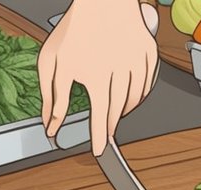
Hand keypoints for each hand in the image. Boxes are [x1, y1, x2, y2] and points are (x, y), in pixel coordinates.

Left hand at [39, 0, 159, 154]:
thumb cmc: (73, 27)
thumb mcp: (52, 62)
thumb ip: (52, 97)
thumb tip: (51, 124)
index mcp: (96, 76)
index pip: (99, 116)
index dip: (99, 137)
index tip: (100, 150)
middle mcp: (120, 71)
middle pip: (117, 110)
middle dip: (110, 126)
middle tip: (106, 135)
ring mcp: (137, 61)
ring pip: (134, 98)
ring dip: (124, 111)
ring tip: (114, 115)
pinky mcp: (148, 52)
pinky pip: (148, 83)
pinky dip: (140, 94)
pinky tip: (130, 96)